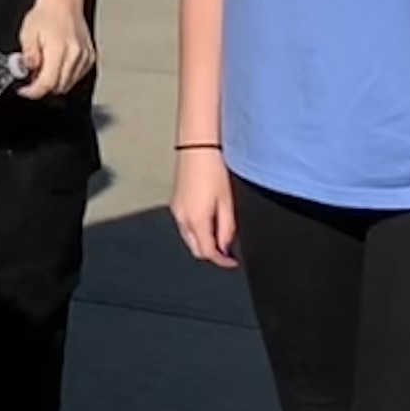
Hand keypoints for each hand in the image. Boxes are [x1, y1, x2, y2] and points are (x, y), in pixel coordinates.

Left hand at [14, 0, 97, 97]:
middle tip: (31, 78)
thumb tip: (28, 72)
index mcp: (59, 50)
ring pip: (69, 83)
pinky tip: (55, 65)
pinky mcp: (90, 56)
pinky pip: (77, 76)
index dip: (34, 91)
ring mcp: (85, 57)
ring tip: (43, 68)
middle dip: (43, 87)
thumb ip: (28, 56)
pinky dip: (65, 76)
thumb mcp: (28, 33)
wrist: (64, 0)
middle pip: (59, 86)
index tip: (24, 91)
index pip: (48, 83)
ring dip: (54, 82)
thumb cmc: (46, 13)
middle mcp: (76, 55)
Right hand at [170, 144, 236, 267]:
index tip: (234, 263)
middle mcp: (181, 217)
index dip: (222, 261)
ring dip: (203, 242)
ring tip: (221, 237)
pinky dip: (196, 230)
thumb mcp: (227, 202)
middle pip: (195, 248)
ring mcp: (176, 209)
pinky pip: (185, 225)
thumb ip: (227, 229)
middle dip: (211, 253)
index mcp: (195, 220)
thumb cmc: (214, 170)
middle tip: (229, 253)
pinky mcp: (175, 201)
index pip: (207, 252)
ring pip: (189, 237)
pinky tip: (209, 223)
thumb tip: (225, 247)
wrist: (198, 147)